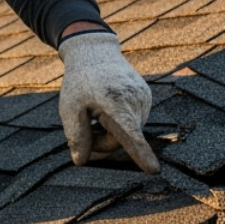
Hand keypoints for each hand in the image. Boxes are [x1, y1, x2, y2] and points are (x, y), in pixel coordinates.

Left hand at [57, 31, 158, 172]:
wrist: (95, 52)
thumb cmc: (80, 81)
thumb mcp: (70, 108)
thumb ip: (77, 136)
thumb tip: (81, 161)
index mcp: (115, 103)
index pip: (130, 135)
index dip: (141, 155)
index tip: (154, 171)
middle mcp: (135, 101)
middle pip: (121, 141)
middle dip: (102, 140)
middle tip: (87, 122)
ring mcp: (144, 99)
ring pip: (129, 133)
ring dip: (111, 131)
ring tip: (99, 110)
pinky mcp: (147, 97)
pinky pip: (133, 122)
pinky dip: (120, 121)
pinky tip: (110, 106)